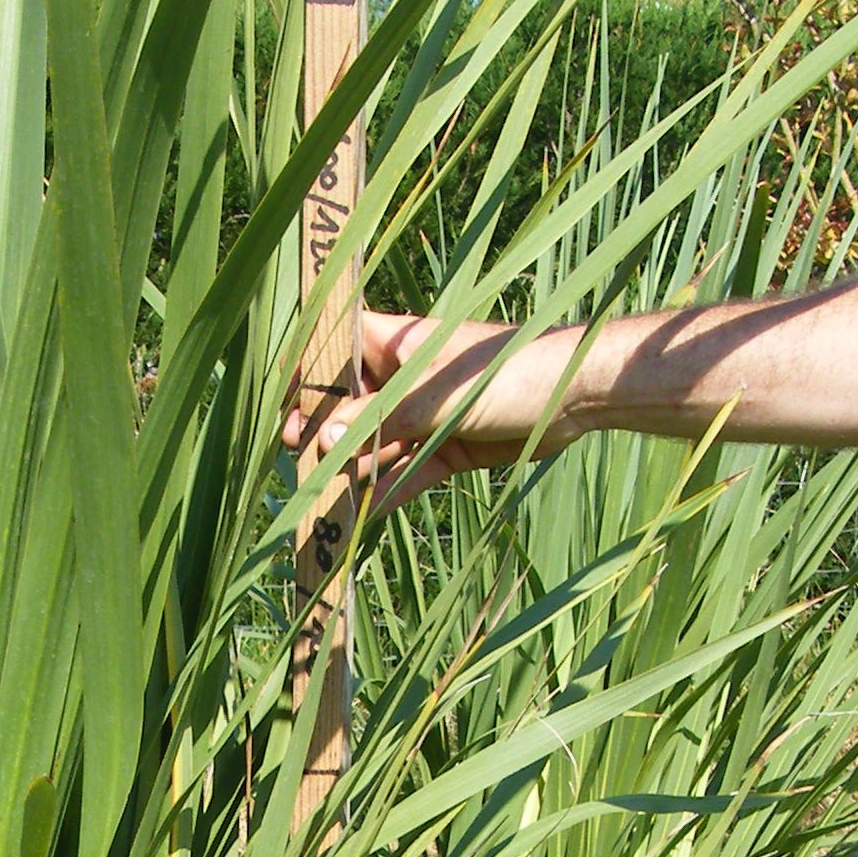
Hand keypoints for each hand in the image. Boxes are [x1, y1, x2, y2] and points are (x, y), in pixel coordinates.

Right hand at [280, 309, 546, 512]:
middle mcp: (405, 378)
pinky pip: (408, 472)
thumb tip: (321, 439)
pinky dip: (388, 491)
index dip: (306, 371)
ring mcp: (426, 416)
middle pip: (349, 405)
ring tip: (322, 496)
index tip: (282, 403)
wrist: (575, 395)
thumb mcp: (431, 397)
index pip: (336, 347)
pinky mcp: (448, 448)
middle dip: (322, 432)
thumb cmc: (502, 372)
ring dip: (352, 469)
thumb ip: (376, 421)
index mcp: (397, 343)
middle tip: (297, 459)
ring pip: (376, 444)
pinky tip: (363, 513)